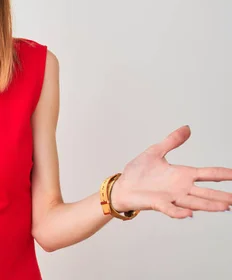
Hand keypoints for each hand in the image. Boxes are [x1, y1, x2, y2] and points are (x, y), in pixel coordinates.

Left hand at [111, 125, 231, 218]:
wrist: (121, 186)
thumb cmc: (138, 172)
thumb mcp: (155, 152)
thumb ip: (171, 141)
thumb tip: (187, 128)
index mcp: (182, 175)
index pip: (207, 174)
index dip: (222, 174)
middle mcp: (180, 188)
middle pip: (206, 192)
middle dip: (222, 196)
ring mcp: (170, 197)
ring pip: (193, 202)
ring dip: (208, 205)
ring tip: (224, 207)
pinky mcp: (157, 204)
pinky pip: (170, 209)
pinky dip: (179, 212)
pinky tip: (190, 214)